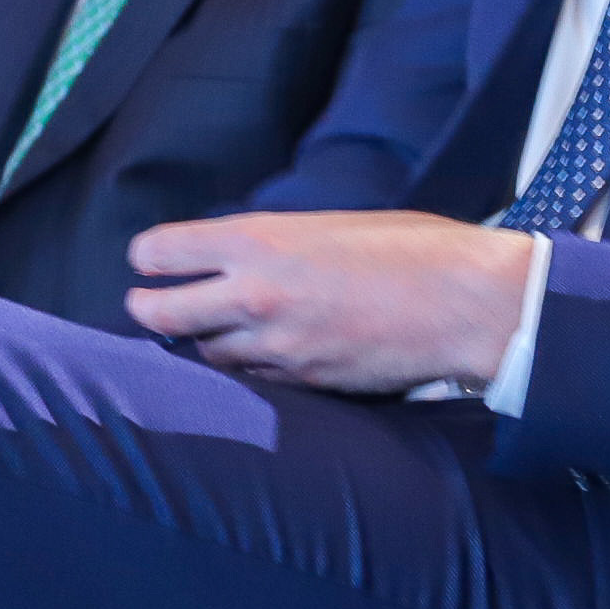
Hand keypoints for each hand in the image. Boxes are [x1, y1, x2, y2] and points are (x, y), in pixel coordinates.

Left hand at [120, 209, 537, 393]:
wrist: (465, 304)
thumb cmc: (413, 249)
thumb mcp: (332, 224)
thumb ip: (278, 242)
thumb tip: (246, 254)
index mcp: (259, 241)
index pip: (164, 252)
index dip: (148, 258)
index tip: (147, 262)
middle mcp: (254, 294)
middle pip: (162, 314)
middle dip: (146, 309)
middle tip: (144, 306)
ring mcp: (277, 346)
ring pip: (207, 354)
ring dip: (204, 344)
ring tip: (211, 331)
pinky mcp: (304, 383)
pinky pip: (255, 380)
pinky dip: (250, 369)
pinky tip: (262, 356)